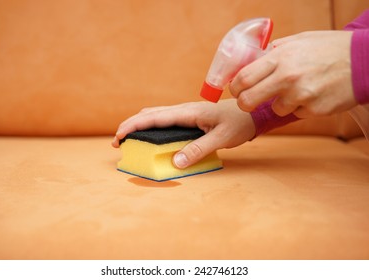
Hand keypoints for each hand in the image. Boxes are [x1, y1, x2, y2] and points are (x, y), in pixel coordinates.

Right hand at [112, 99, 254, 167]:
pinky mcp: (189, 118)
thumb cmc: (239, 123)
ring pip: (155, 115)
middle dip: (130, 125)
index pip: (154, 117)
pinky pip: (164, 119)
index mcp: (188, 112)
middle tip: (118, 141)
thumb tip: (175, 163)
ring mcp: (185, 112)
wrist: (252, 113)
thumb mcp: (221, 138)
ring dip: (139, 125)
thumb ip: (198, 149)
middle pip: (149, 114)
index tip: (119, 135)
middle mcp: (184, 109)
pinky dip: (150, 126)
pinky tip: (149, 135)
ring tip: (128, 138)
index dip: (134, 125)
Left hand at [229, 31, 356, 117]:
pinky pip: (296, 113)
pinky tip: (313, 94)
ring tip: (297, 90)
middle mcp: (287, 77)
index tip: (236, 90)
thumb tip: (253, 59)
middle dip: (244, 103)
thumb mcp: (300, 40)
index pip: (242, 79)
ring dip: (281, 103)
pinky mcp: (313, 110)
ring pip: (275, 109)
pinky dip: (300, 107)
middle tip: (249, 101)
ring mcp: (301, 96)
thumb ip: (275, 50)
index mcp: (280, 58)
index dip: (234, 88)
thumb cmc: (331, 48)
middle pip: (248, 101)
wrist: (365, 61)